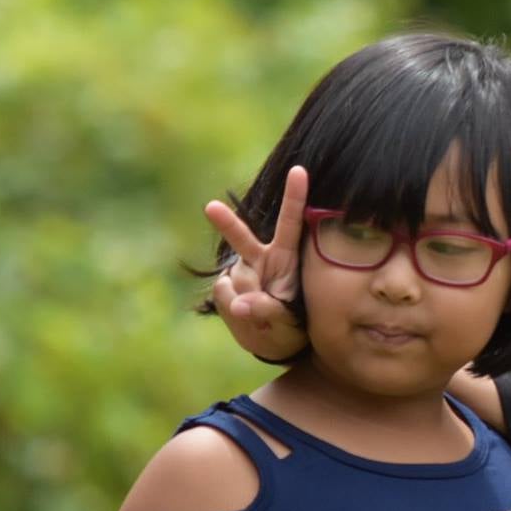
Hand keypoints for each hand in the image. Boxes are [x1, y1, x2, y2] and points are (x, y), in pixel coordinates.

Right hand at [205, 167, 308, 363]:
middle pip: (242, 237)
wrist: (269, 340)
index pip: (290, 223)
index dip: (294, 197)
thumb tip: (239, 306)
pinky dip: (232, 307)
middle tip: (211, 207)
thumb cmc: (289, 326)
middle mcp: (260, 257)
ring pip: (235, 281)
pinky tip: (244, 314)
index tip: (299, 170)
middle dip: (227, 223)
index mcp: (285, 256)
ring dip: (245, 301)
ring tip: (260, 317)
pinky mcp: (224, 284)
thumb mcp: (287, 322)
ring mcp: (240, 269)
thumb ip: (268, 311)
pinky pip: (223, 294)